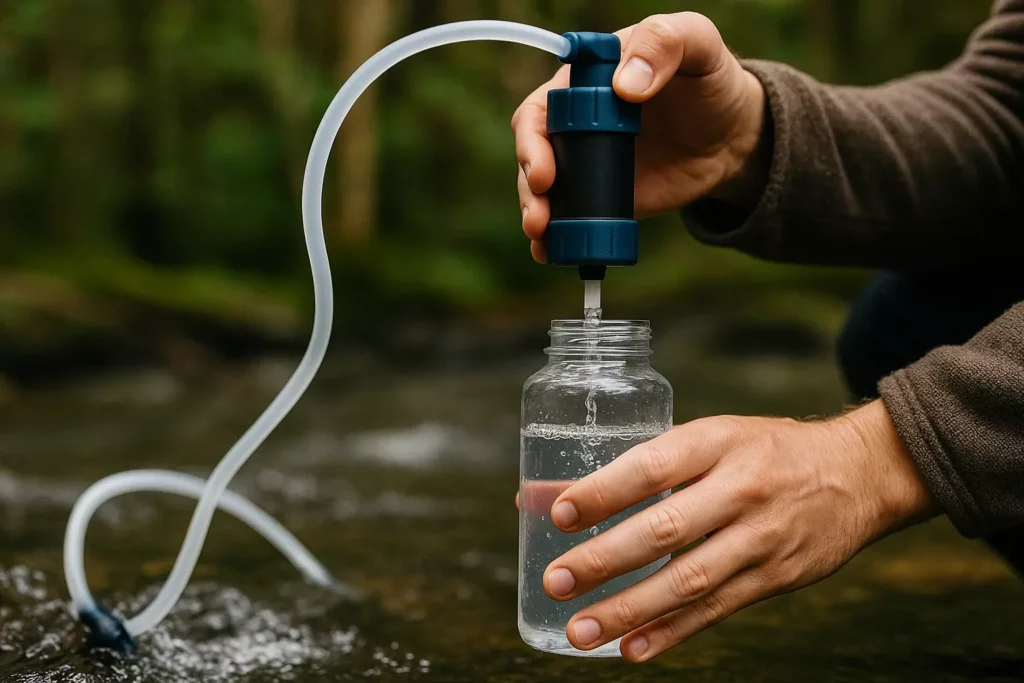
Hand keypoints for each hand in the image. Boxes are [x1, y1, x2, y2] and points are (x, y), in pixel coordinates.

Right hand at [512, 12, 767, 261]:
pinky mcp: (602, 197)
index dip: (533, 139)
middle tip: (539, 216)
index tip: (545, 170)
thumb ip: (663, 43)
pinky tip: (550, 253)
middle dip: (529, 186)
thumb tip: (626, 86)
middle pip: (533, 154)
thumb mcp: (697, 43)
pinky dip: (555, 239)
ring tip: (541, 236)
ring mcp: (586, 163)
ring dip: (535, 214)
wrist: (734, 136)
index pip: (542, 108)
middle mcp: (576, 123)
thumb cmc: (711, 80)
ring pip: (543, 190)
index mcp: (586, 82)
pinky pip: (569, 218)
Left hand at [539, 400, 935, 660]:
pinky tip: (631, 649)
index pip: (653, 466)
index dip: (604, 491)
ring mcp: (762, 537)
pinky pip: (717, 610)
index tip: (559, 513)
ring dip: (629, 610)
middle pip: (666, 529)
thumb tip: (543, 495)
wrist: (858, 474)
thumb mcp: (708, 439)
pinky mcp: (776, 577)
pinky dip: (672, 632)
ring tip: (579, 630)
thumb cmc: (761, 452)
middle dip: (605, 560)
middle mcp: (741, 489)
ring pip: (688, 581)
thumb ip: (635, 467)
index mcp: (717, 441)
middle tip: (557, 581)